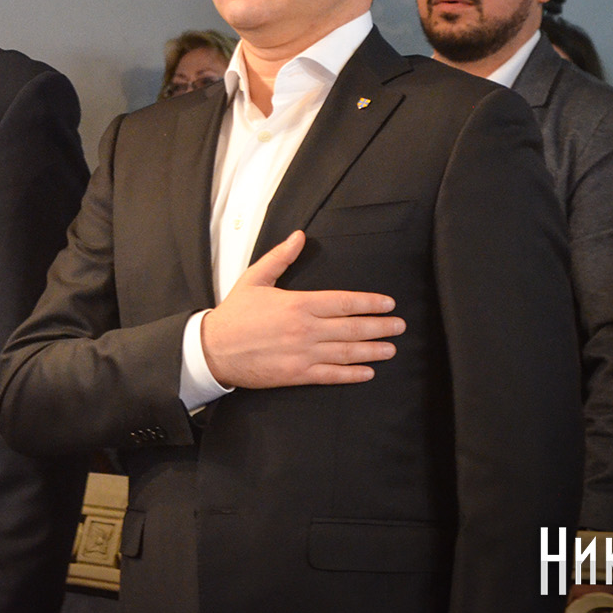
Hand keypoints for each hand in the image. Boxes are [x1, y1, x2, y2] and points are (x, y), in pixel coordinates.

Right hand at [200, 230, 404, 388]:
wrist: (213, 349)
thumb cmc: (234, 314)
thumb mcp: (255, 278)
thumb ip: (281, 257)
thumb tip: (299, 236)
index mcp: (298, 304)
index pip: (344, 302)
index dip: (370, 303)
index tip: (388, 304)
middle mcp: (305, 329)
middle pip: (352, 328)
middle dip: (380, 327)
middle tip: (399, 326)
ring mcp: (303, 354)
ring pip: (347, 352)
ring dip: (373, 350)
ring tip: (391, 349)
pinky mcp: (296, 374)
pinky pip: (331, 375)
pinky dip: (352, 375)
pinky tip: (367, 372)